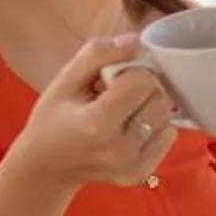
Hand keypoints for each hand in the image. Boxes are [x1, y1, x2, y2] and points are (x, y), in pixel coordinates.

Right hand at [4, 35, 178, 190]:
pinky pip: (168, 136)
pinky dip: (154, 126)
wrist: (46, 167)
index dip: (129, 72)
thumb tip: (136, 41)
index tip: (110, 79)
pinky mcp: (142, 174)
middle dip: (144, 87)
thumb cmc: (52, 120)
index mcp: (98, 124)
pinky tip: (129, 127)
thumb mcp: (64, 81)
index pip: (142, 80)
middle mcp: (120, 149)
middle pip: (161, 99)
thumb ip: (98, 55)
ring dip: (150, 106)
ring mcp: (133, 165)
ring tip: (123, 111)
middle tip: (118, 93)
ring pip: (169, 117)